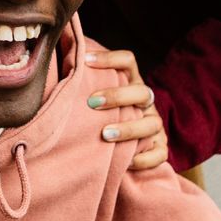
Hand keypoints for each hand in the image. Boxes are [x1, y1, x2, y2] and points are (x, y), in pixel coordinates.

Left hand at [83, 47, 168, 170]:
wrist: (126, 149)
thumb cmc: (101, 117)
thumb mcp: (96, 98)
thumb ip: (84, 84)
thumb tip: (59, 65)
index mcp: (131, 83)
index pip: (127, 61)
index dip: (109, 59)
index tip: (84, 60)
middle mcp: (146, 102)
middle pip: (141, 91)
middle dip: (117, 96)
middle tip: (92, 102)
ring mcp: (155, 125)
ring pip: (151, 123)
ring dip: (129, 128)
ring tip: (105, 134)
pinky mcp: (161, 149)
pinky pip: (159, 154)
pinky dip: (144, 158)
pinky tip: (127, 161)